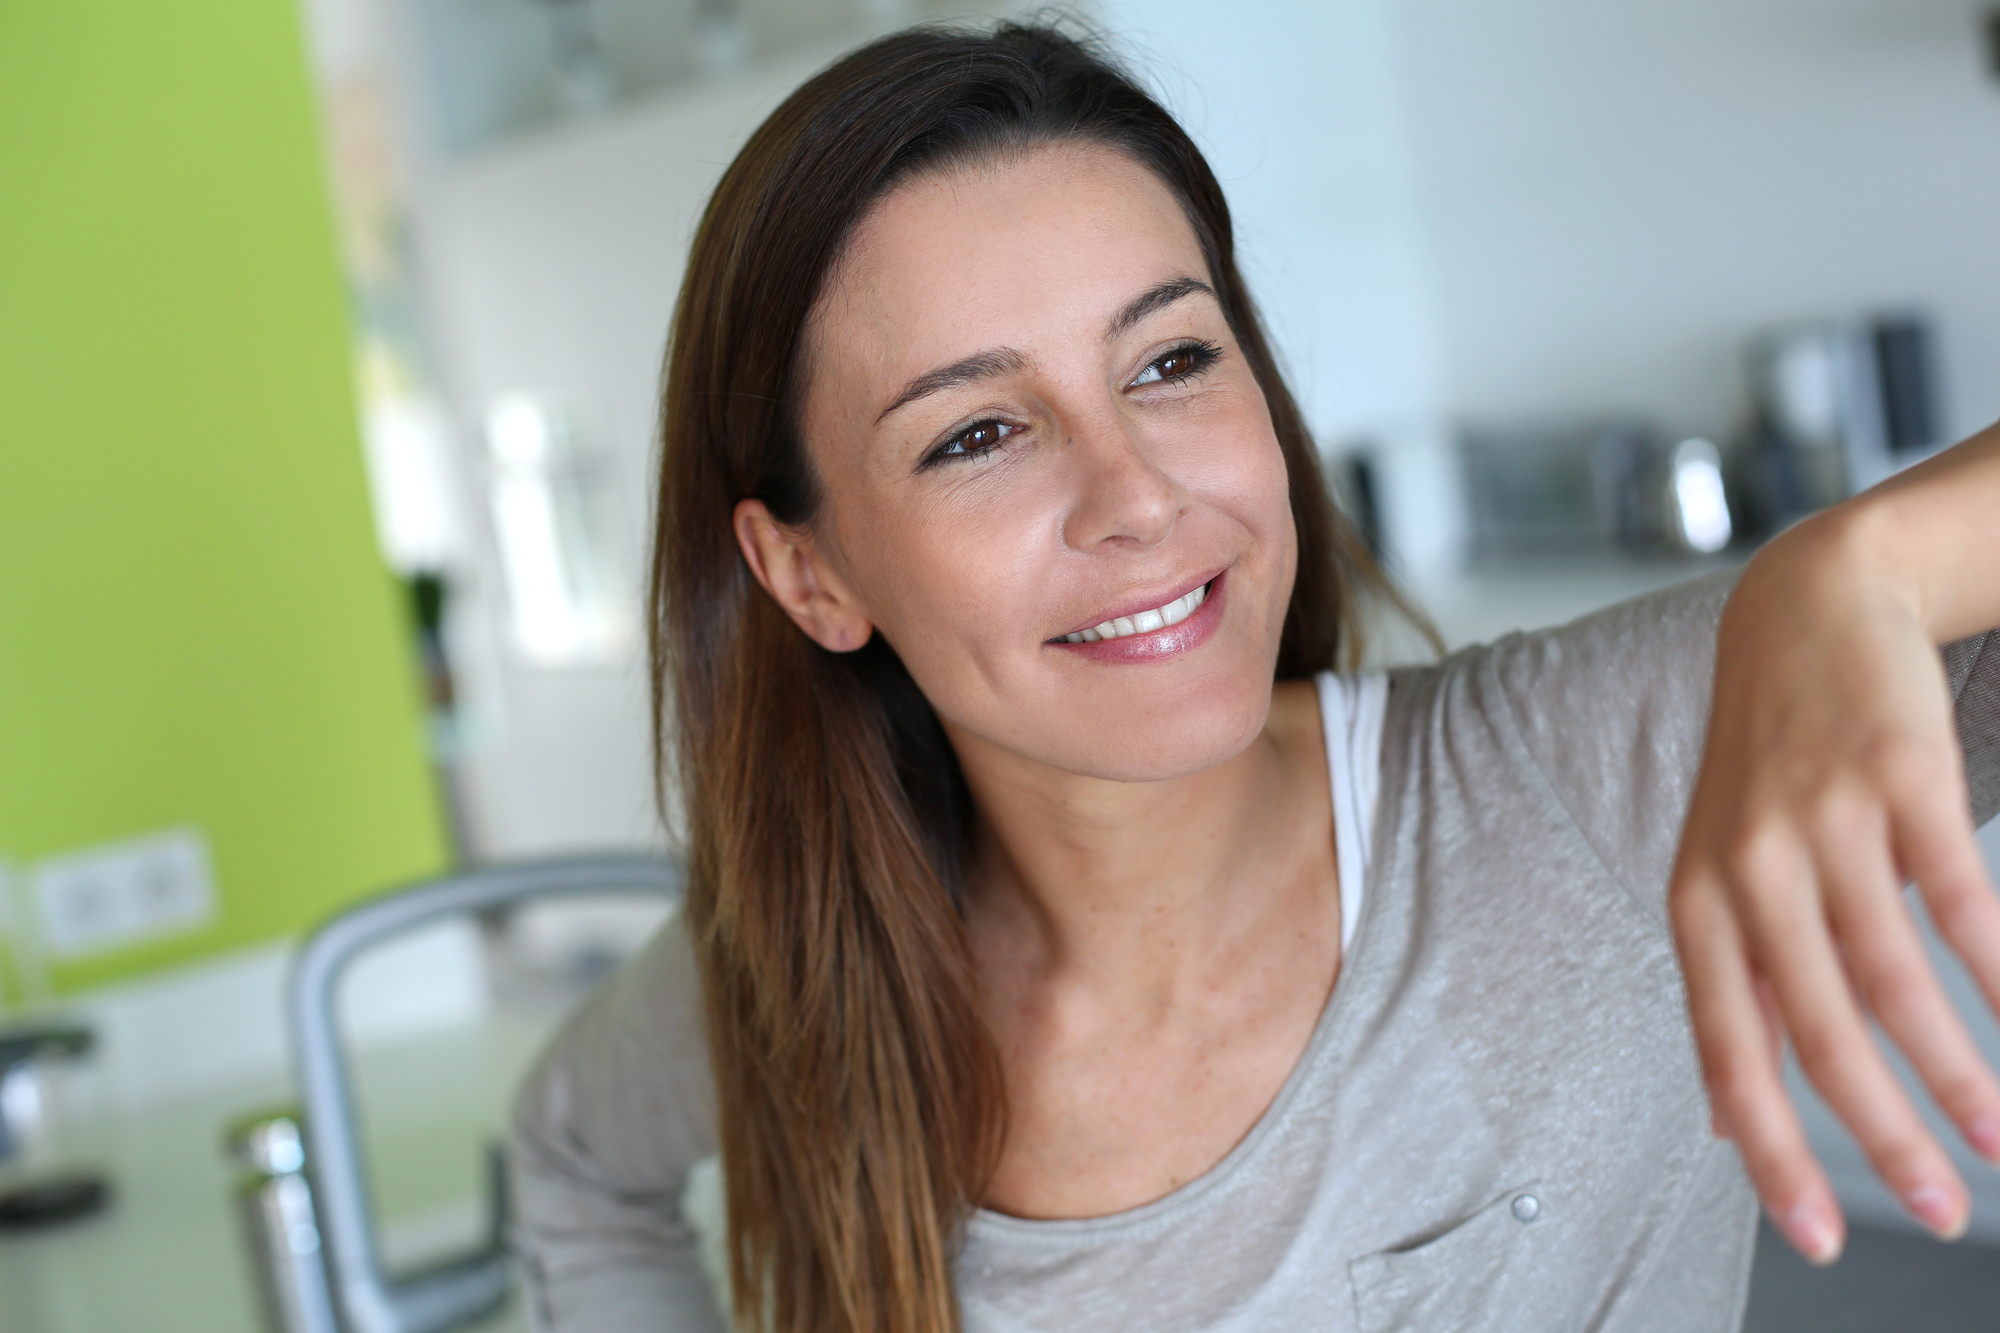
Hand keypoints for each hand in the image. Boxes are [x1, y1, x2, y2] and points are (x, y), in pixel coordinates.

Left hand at [1669, 506, 1999, 1264]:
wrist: (1801, 612)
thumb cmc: (1765, 764)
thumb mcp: (1715, 872)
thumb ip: (1730, 988)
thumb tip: (1720, 1115)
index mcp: (1696, 906)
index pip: (1726, 1052)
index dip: (1769, 1151)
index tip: (1817, 1236)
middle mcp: (1746, 869)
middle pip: (1819, 1034)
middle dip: (1886, 1139)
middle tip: (1943, 1214)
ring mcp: (1820, 821)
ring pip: (1893, 980)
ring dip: (1956, 1075)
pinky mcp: (1897, 777)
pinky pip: (1960, 901)